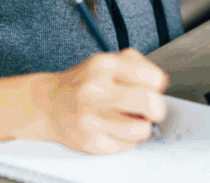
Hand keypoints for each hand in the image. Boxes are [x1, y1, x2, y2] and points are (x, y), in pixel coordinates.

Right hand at [41, 48, 169, 153]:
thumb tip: (161, 83)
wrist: (48, 104)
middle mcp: (96, 90)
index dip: (157, 86)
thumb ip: (136, 65)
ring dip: (141, 127)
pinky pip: (126, 145)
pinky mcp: (89, 141)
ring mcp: (91, 118)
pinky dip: (126, 139)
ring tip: (129, 120)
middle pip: (150, 103)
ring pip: (142, 129)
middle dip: (157, 109)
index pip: (153, 78)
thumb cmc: (83, 83)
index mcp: (104, 65)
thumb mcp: (107, 62)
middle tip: (151, 110)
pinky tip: (114, 129)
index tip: (151, 89)